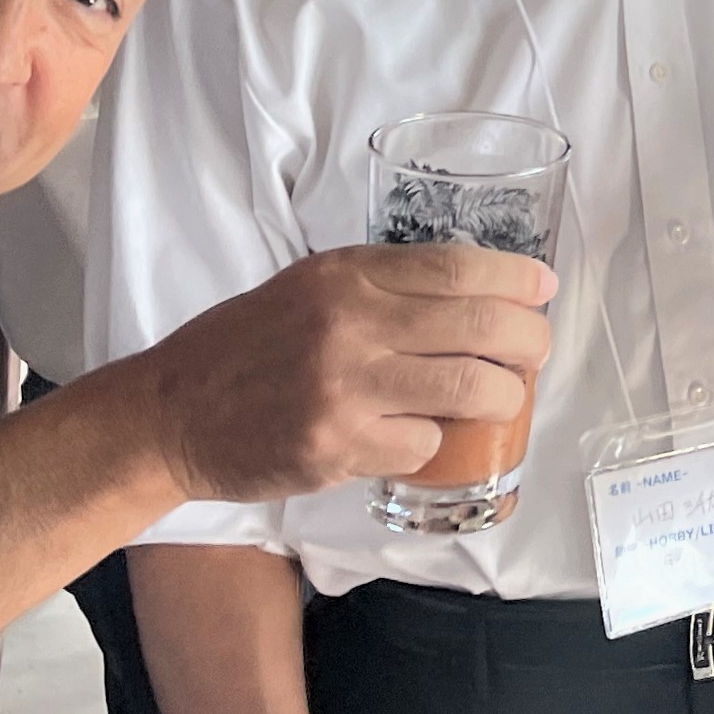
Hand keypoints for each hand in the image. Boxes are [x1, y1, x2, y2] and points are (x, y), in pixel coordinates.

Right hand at [136, 243, 554, 499]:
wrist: (170, 412)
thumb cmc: (246, 347)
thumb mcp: (310, 288)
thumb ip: (383, 287)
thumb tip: (477, 295)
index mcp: (346, 275)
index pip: (457, 267)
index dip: (516, 279)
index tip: (543, 289)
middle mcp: (349, 322)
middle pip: (480, 325)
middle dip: (529, 342)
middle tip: (536, 353)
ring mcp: (343, 387)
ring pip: (466, 388)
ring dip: (500, 398)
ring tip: (498, 400)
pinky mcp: (336, 446)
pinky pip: (423, 445)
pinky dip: (433, 444)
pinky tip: (415, 438)